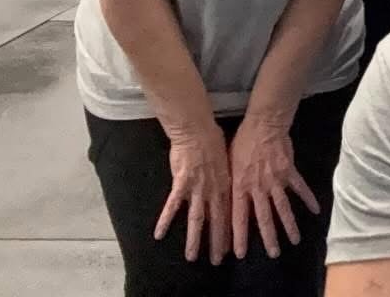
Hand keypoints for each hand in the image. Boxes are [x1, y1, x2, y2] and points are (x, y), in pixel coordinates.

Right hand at [154, 121, 230, 264]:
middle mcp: (213, 189)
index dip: (229, 231)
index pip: (228, 213)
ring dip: (194, 238)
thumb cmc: (212, 140)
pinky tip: (159, 234)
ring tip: (191, 256)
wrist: (197, 128)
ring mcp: (197, 187)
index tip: (230, 248)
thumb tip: (228, 188)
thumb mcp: (227, 159)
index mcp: (225, 183)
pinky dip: (166, 220)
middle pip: (216, 220)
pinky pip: (172, 205)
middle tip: (216, 260)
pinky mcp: (181, 183)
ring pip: (196, 218)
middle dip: (216, 241)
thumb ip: (225, 177)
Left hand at [228, 115, 320, 259]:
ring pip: (283, 207)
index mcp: (241, 187)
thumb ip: (232, 186)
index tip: (241, 254)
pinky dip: (308, 199)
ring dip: (289, 225)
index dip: (239, 236)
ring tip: (295, 240)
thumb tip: (228, 204)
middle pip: (264, 217)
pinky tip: (315, 210)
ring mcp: (276, 180)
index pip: (239, 217)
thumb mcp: (230, 165)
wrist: (264, 124)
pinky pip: (300, 187)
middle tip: (274, 254)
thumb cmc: (242, 143)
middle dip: (269, 237)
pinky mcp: (289, 171)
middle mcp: (259, 188)